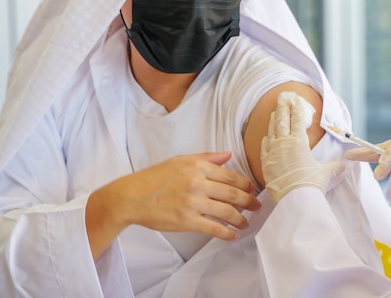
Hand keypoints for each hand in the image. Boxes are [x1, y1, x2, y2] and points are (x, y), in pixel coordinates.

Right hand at [87, 152, 259, 258]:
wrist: (132, 197)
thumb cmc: (155, 178)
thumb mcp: (181, 160)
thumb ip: (206, 158)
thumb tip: (228, 155)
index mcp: (198, 166)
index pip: (230, 175)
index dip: (245, 184)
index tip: (252, 190)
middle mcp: (198, 183)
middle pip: (233, 193)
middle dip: (249, 201)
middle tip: (257, 207)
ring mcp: (193, 202)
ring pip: (227, 211)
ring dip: (241, 218)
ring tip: (246, 222)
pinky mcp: (187, 220)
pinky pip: (214, 228)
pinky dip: (227, 233)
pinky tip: (233, 235)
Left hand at [261, 92, 344, 201]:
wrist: (295, 197)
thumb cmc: (311, 183)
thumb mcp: (325, 173)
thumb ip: (334, 166)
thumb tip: (345, 164)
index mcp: (299, 141)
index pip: (297, 119)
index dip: (297, 108)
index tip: (295, 99)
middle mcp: (284, 142)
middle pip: (282, 119)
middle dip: (283, 106)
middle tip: (282, 96)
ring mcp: (272, 151)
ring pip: (271, 130)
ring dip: (273, 120)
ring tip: (274, 112)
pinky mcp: (265, 162)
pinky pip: (264, 146)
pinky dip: (266, 139)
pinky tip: (266, 136)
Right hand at [345, 122, 390, 180]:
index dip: (390, 155)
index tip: (382, 166)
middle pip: (385, 145)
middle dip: (369, 152)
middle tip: (352, 156)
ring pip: (382, 150)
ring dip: (367, 155)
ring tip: (351, 156)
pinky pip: (385, 155)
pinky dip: (375, 159)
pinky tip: (362, 159)